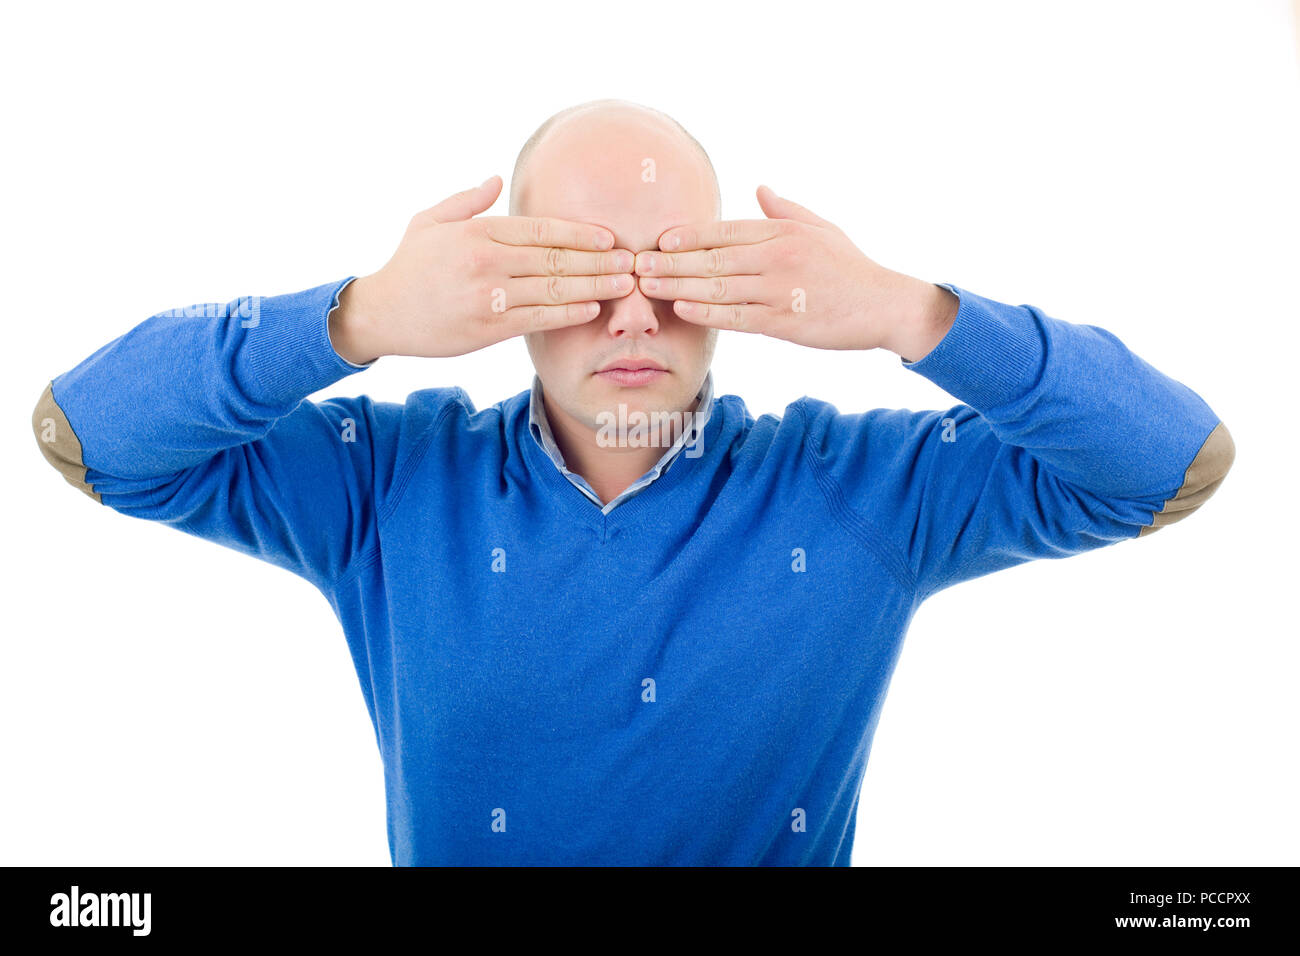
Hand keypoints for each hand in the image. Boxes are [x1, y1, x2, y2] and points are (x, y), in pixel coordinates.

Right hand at [329, 176, 634, 362]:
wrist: (381, 314)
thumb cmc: (409, 267)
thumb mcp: (430, 222)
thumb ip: (467, 201)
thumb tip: (496, 178)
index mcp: (478, 232)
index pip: (541, 230)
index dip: (580, 233)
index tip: (609, 237)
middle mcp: (487, 261)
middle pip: (556, 259)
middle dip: (599, 260)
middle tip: (633, 261)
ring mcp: (488, 296)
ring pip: (553, 289)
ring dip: (595, 286)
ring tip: (625, 285)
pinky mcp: (487, 328)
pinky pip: (537, 319)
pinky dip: (568, 314)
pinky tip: (593, 309)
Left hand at [632, 185, 956, 359]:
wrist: (885, 305)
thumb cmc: (850, 268)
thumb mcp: (820, 228)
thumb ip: (785, 210)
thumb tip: (760, 188)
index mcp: (781, 231)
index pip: (725, 231)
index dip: (689, 235)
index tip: (659, 238)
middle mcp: (776, 256)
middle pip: (712, 258)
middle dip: (670, 261)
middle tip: (635, 262)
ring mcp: (779, 290)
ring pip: (718, 286)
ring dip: (677, 286)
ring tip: (646, 286)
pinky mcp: (784, 322)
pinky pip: (737, 316)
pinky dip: (707, 312)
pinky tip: (681, 309)